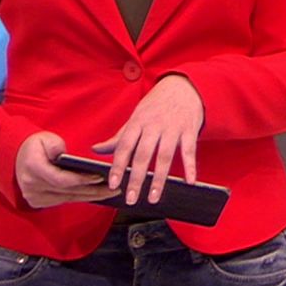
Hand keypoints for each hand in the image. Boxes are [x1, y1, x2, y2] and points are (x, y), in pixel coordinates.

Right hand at [15, 132, 112, 208]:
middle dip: (94, 191)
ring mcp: (34, 196)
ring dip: (91, 196)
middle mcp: (32, 186)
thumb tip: (72, 161)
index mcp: (33, 169)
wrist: (13, 156)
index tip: (100, 176)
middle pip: (69, 192)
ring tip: (111, 193)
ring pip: (68, 199)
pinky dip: (80, 197)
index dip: (83, 180)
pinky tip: (96, 194)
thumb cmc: (33, 145)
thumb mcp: (46, 139)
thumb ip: (57, 147)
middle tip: (115, 189)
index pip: (62, 179)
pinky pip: (64, 200)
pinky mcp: (38, 202)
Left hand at [93, 74, 204, 204]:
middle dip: (136, 178)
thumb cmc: (156, 105)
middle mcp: (153, 125)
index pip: (124, 146)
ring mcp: (172, 128)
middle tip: (131, 198)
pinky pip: (189, 151)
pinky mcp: (189, 130)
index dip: (118, 166)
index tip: (113, 184)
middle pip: (143, 155)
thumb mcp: (136, 117)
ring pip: (164, 156)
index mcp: (137, 123)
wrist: (184, 86)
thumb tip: (95, 149)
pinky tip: (189, 182)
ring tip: (154, 197)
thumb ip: (119, 137)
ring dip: (159, 179)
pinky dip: (190, 167)